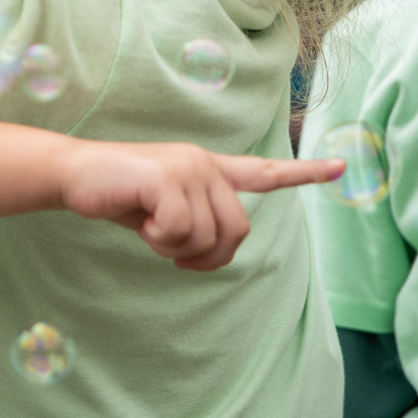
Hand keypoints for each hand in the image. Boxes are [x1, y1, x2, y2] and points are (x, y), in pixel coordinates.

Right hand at [58, 140, 344, 271]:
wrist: (75, 175)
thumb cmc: (118, 196)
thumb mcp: (164, 213)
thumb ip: (197, 222)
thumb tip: (212, 249)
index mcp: (208, 169)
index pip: (264, 173)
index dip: (305, 175)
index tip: (343, 168)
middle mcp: (204, 163)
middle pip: (237, 230)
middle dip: (207, 255)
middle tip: (173, 254)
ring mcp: (187, 167)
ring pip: (208, 236)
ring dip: (175, 247)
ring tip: (149, 229)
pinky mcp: (167, 177)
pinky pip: (181, 230)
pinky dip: (159, 239)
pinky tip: (139, 222)